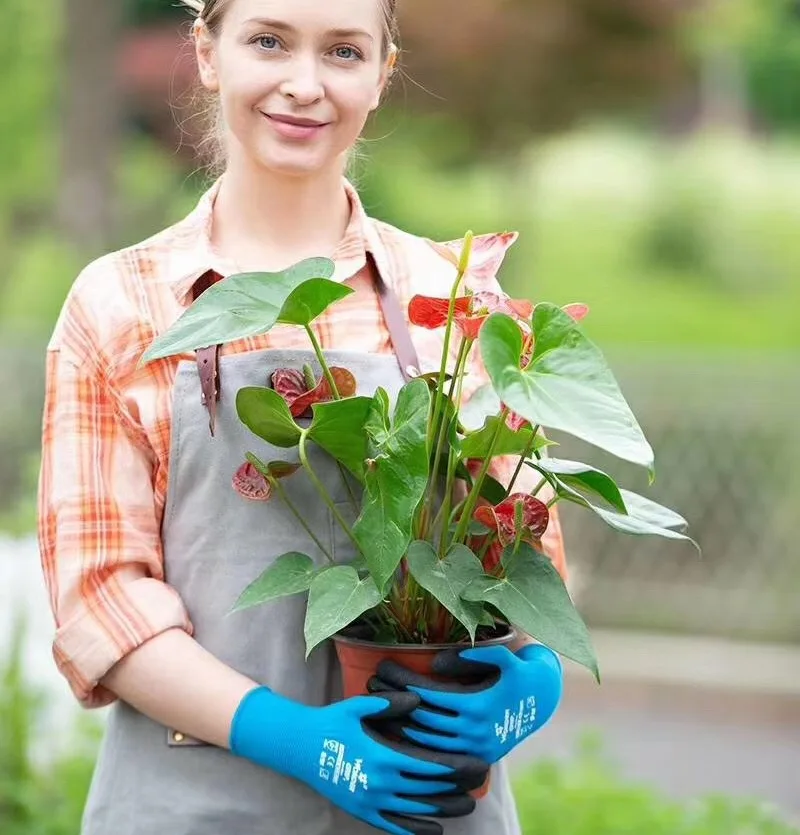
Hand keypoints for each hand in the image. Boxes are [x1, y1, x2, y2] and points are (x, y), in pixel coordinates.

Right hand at [229, 687, 488, 834]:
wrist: (299, 747)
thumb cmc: (331, 722)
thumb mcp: (358, 706)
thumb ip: (389, 703)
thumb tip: (418, 699)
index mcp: (381, 755)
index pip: (426, 764)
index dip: (452, 765)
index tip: (474, 763)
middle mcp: (378, 782)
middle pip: (426, 789)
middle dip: (455, 786)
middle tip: (479, 782)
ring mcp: (370, 801)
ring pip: (415, 810)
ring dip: (442, 808)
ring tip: (467, 805)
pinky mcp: (361, 811)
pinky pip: (394, 825)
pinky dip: (416, 829)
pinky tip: (435, 829)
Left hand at [367, 644, 562, 764]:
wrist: (544, 699)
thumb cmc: (519, 670)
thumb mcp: (502, 657)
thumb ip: (471, 656)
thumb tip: (436, 662)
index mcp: (476, 705)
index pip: (428, 695)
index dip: (403, 681)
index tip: (382, 667)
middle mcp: (473, 731)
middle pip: (421, 719)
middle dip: (394, 701)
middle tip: (372, 683)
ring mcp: (474, 748)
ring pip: (426, 741)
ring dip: (400, 724)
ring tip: (378, 705)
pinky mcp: (477, 757)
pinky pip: (440, 753)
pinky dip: (418, 742)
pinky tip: (401, 728)